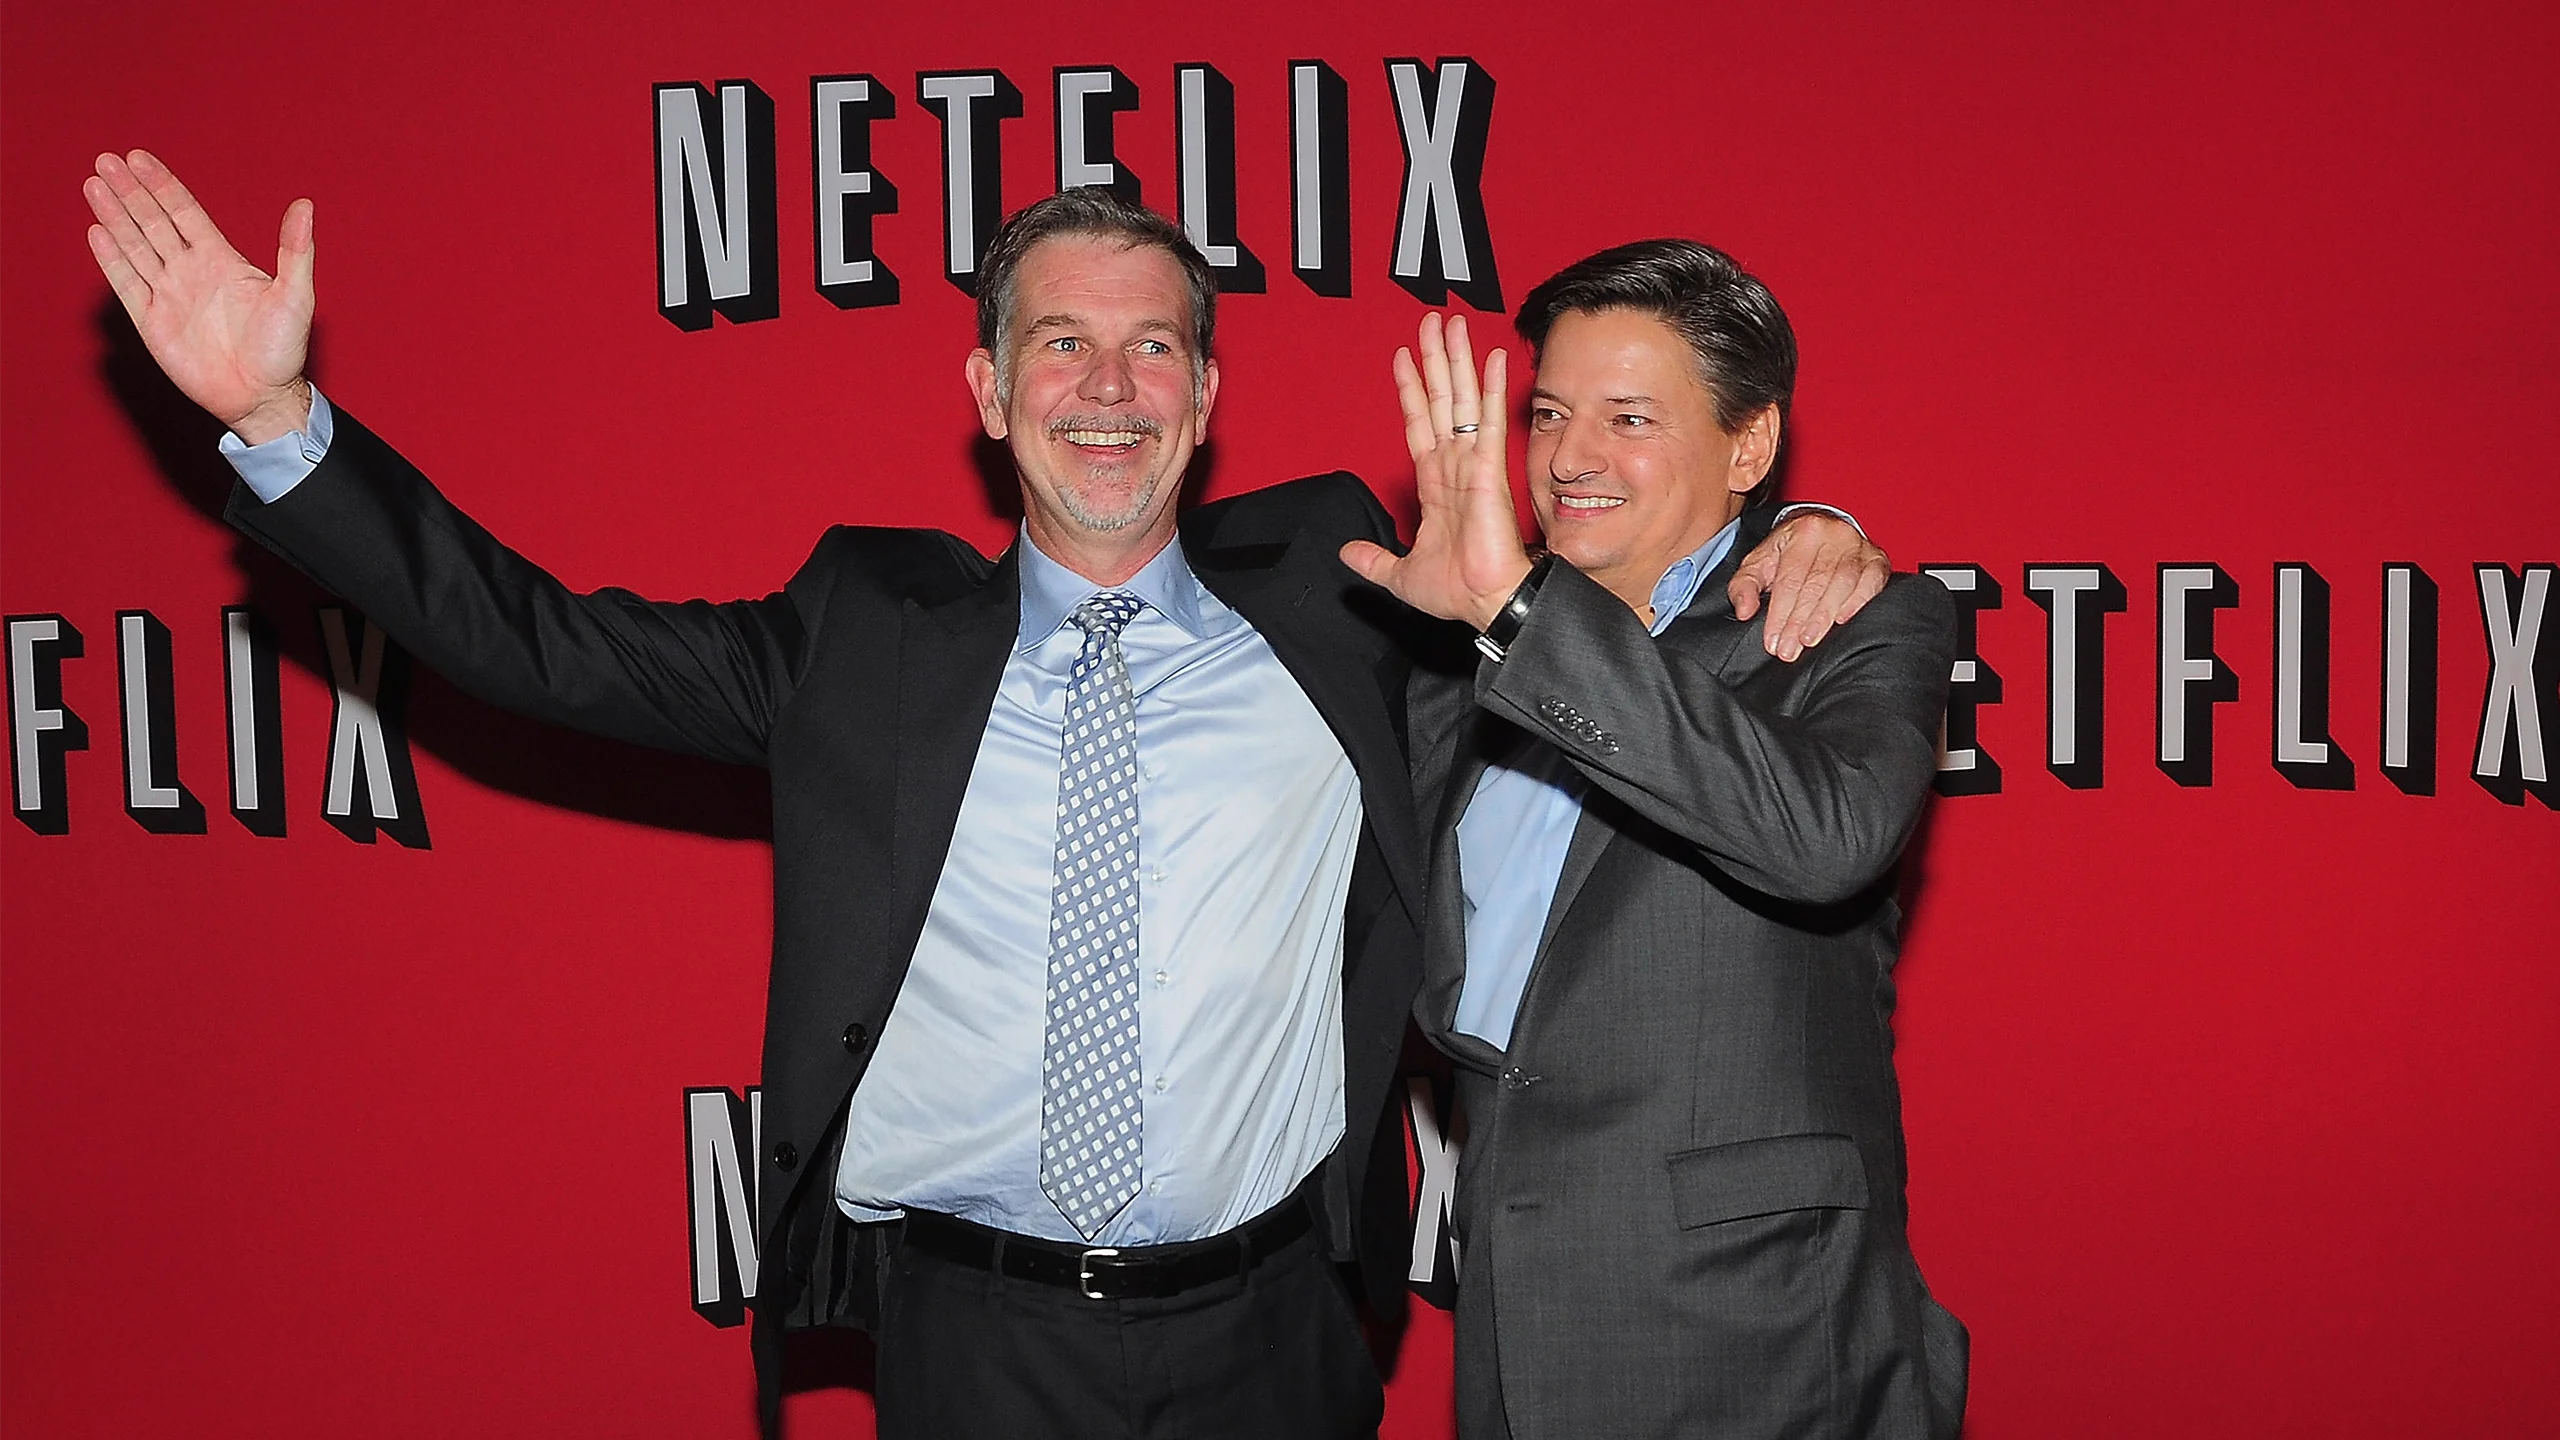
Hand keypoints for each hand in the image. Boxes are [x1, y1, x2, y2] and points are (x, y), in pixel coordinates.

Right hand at [84, 149, 314, 442]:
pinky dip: (112, 258)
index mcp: (221, 260)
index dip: (161, 185)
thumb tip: (305, 205)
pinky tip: (97, 231)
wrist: (261, 396)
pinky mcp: (152, 322)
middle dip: (130, 192)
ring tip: (93, 185)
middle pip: (153, 222)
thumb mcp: (295, 296)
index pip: (184, 212)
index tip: (138, 158)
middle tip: (106, 160)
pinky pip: (127, 284)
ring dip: (114, 216)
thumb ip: (296, 251)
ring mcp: (168, 294)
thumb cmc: (283, 349)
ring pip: (135, 246)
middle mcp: (190, 271)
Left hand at [1339, 313, 1533, 629]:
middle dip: (1434, 360)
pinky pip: (1488, 420)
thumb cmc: (1456, 590)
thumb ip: (1373, 559)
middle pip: (1441, 400)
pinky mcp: (1491, 468)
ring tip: (1453, 323)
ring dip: (1457, 360)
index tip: (1403, 358)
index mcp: (1435, 485)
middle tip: (1431, 322)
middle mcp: (1455, 466)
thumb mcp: (1399, 574)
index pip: (1419, 424)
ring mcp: (1473, 463)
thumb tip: (1345, 554)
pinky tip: (1492, 357)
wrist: (1484, 602)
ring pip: (1462, 400)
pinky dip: (1491, 387)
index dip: (1410, 391)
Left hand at [1727, 510, 1889, 660]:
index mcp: (1802, 531)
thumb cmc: (1788, 553)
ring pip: (1843, 582)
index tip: (1773, 641)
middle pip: (1815, 583)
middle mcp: (1833, 533)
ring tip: (1810, 640)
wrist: (1821, 531)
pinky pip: (1872, 580)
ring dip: (1825, 615)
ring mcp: (1858, 545)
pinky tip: (1843, 619)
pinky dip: (1859, 600)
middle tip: (1790, 649)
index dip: (1779, 613)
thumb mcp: (1759, 563)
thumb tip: (1744, 611)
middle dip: (1800, 620)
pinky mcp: (1877, 558)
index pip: (1789, 579)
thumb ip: (1744, 586)